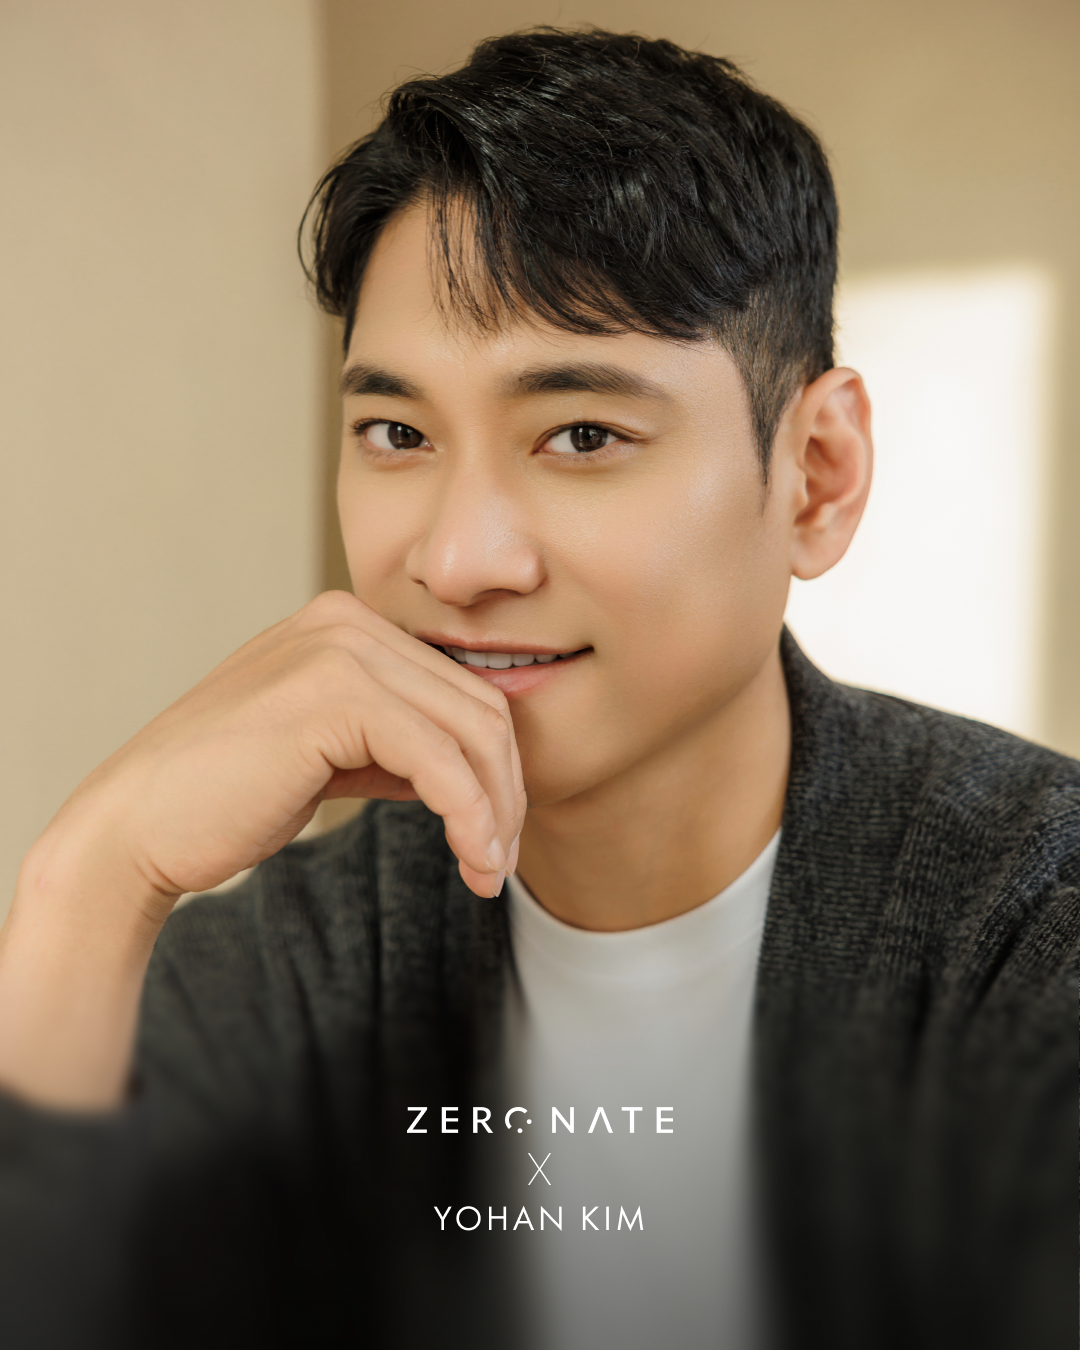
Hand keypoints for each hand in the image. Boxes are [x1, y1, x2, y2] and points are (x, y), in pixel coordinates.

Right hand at [50, 590, 525, 907]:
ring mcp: (337, 651)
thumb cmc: (224, 799)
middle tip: (498, 862)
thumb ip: (394, 744)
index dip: (495, 765)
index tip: (495, 832)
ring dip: (495, 811)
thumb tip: (473, 771)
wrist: (135, 829)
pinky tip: (471, 860)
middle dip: (505, 791)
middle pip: (479, 705)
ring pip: (472, 732)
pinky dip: (469, 817)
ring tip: (488, 872)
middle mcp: (345, 622)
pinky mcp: (331, 698)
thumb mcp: (328, 755)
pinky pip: (439, 761)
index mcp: (343, 625)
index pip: (461, 687)